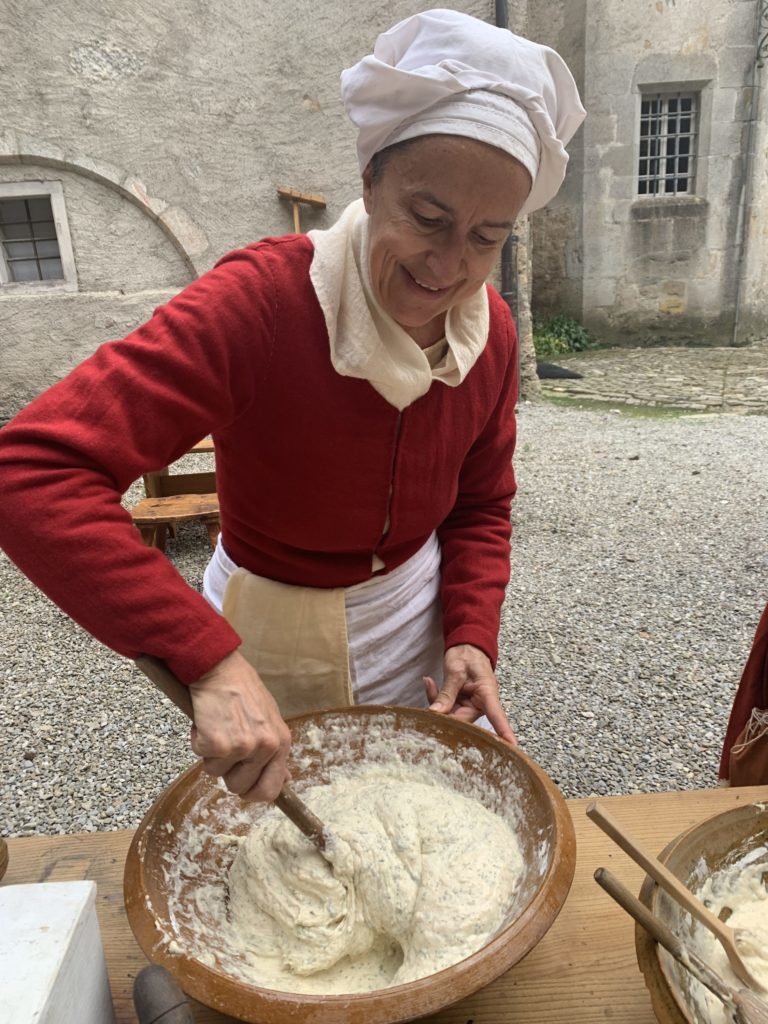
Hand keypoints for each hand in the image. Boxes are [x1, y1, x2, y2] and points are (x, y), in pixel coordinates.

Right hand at [188, 650, 291, 801]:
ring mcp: (241, 747)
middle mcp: (264, 747)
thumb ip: (275, 750)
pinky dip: (198, 741)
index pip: (271, 790)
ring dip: (211, 754)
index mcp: (280, 743)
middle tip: (225, 746)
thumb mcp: (270, 719)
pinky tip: (207, 720)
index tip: (243, 786)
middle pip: (239, 788)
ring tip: (218, 726)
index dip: (253, 792)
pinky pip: (200, 757)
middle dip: (227, 772)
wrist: (219, 668)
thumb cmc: (242, 690)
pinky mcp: (216, 743)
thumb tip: (285, 779)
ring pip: (216, 773)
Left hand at [424, 644, 516, 743]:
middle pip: (463, 721)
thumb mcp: (455, 671)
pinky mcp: (461, 706)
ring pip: (451, 717)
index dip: (503, 730)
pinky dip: (436, 701)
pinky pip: (446, 711)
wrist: (466, 647)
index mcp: (487, 693)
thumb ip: (447, 692)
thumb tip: (435, 713)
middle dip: (444, 713)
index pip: (496, 715)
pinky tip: (430, 684)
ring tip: (431, 683)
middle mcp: (481, 704)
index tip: (511, 745)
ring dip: (438, 705)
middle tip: (432, 690)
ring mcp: (470, 707)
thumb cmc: (467, 655)